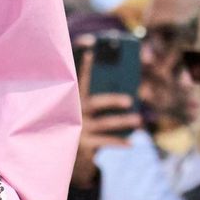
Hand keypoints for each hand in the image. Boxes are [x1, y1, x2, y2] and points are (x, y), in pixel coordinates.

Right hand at [71, 48, 140, 188]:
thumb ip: (99, 98)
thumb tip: (129, 91)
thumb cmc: (79, 122)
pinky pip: (105, 142)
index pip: (80, 80)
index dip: (85, 66)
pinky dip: (119, 143)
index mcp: (76, 99)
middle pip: (96, 103)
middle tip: (130, 99)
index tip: (91, 50)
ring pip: (105, 124)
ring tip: (139, 120)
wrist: (59, 150)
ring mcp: (79, 128)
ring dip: (123, 122)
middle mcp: (75, 112)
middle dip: (113, 100)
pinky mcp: (84, 144)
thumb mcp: (84, 108)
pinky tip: (131, 143)